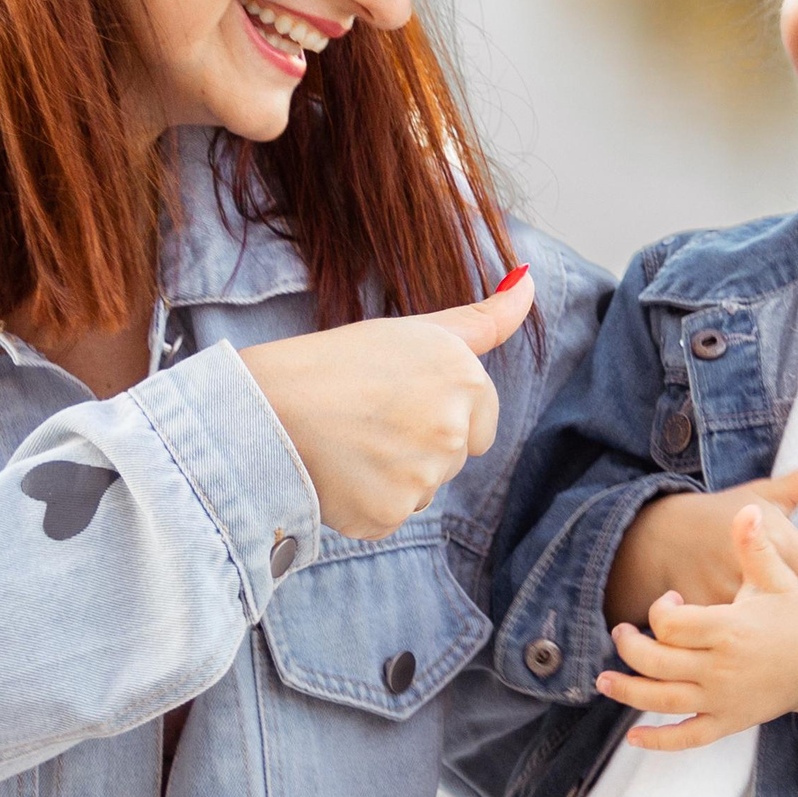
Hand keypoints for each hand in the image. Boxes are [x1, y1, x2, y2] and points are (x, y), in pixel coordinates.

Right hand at [238, 268, 533, 540]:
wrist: (266, 405)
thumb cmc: (338, 361)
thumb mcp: (417, 330)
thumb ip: (484, 319)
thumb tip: (530, 279)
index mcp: (465, 380)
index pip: (481, 422)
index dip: (437, 412)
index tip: (396, 397)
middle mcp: (453, 429)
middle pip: (452, 458)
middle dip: (417, 446)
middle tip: (364, 418)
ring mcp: (423, 476)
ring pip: (422, 490)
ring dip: (391, 476)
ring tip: (347, 443)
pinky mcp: (390, 515)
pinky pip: (390, 517)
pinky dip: (365, 503)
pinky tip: (337, 473)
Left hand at [597, 503, 797, 750]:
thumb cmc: (796, 617)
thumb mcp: (777, 579)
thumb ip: (755, 546)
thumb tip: (745, 510)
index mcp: (729, 629)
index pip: (671, 624)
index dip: (658, 610)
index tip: (670, 600)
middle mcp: (722, 668)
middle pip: (658, 662)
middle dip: (630, 646)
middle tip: (620, 632)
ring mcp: (724, 699)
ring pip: (664, 701)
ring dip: (628, 692)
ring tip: (603, 681)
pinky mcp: (728, 722)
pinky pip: (688, 737)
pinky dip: (659, 741)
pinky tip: (633, 738)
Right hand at [602, 448, 797, 625]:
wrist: (655, 536)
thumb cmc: (718, 513)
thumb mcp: (763, 493)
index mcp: (771, 534)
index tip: (782, 564)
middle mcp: (749, 563)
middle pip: (791, 600)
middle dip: (779, 596)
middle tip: (758, 582)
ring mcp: (723, 592)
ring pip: (765, 620)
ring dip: (757, 616)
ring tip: (739, 595)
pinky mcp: (701, 615)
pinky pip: (733, 631)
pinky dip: (730, 627)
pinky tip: (722, 615)